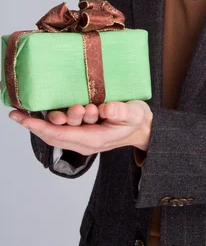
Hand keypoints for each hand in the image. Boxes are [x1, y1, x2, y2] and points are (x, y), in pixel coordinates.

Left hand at [8, 101, 152, 154]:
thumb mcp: (134, 114)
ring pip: (57, 129)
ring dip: (55, 116)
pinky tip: (41, 110)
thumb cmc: (136, 120)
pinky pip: (61, 126)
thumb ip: (121, 111)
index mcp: (94, 140)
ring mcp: (81, 135)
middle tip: (31, 111)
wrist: (141, 127)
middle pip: (53, 136)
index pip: (61, 136)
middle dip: (39, 124)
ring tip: (72, 105)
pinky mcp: (80, 128)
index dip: (41, 128)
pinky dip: (52, 118)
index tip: (24, 120)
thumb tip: (105, 107)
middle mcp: (83, 140)